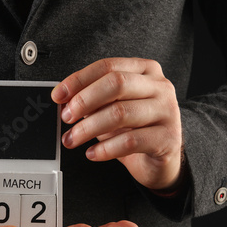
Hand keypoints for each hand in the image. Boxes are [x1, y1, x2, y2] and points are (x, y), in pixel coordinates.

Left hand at [52, 58, 182, 190]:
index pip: (107, 66)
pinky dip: (105, 149)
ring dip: (88, 128)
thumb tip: (64, 101)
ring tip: (72, 139)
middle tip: (66, 117)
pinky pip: (130, 141)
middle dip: (84, 101)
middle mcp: (159, 86)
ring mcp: (167, 111)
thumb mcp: (111, 108)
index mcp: (145, 70)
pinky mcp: (167, 138)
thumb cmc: (134, 129)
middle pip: (116, 84)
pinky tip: (92, 153)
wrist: (160, 159)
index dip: (79, 80)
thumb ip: (92, 100)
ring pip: (120, 113)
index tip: (58, 95)